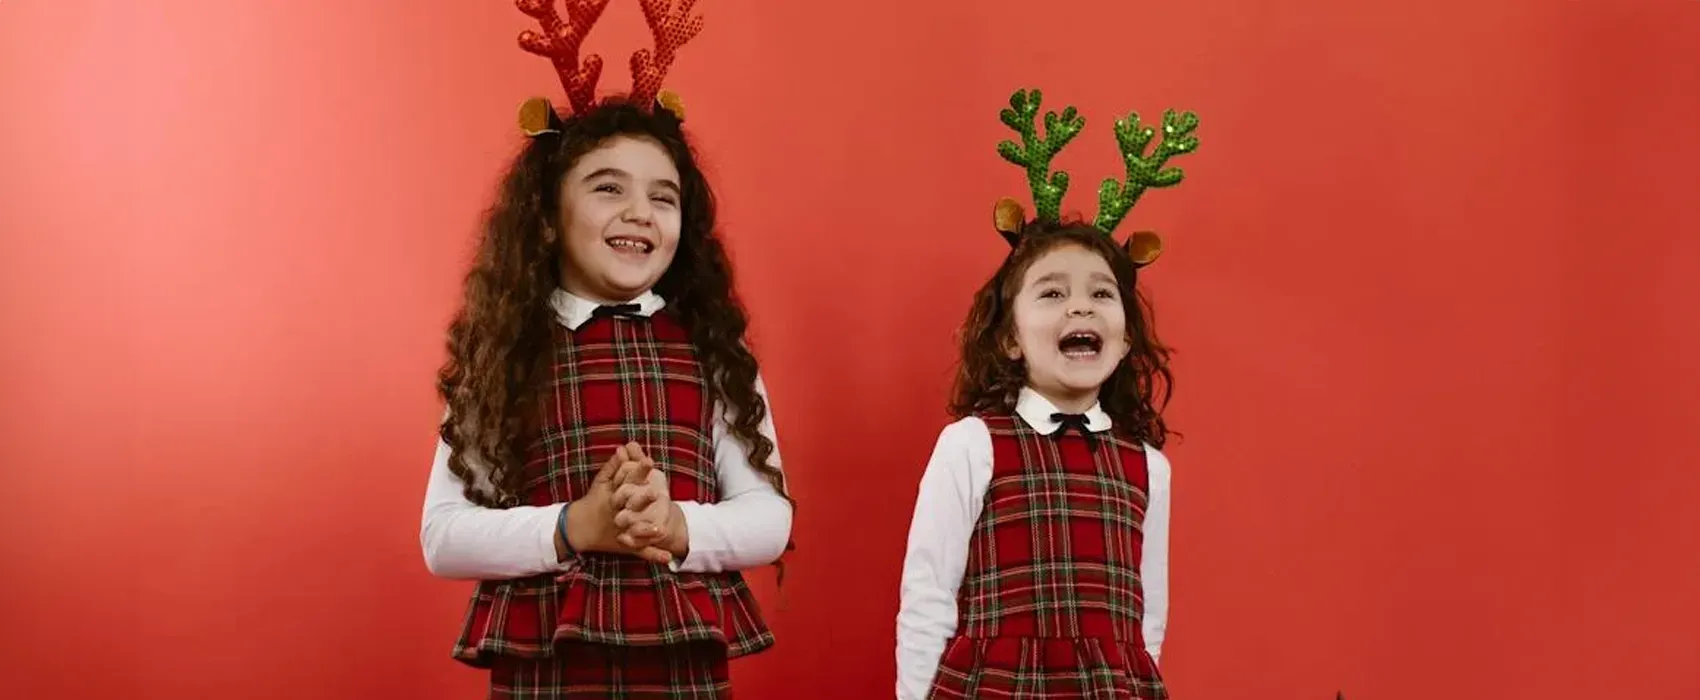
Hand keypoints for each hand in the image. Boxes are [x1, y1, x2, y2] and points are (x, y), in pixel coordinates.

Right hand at [562, 443, 671, 564]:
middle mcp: (617, 514)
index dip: (639, 472)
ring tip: (661, 530)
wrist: (579, 528)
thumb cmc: (594, 501)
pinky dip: (655, 555)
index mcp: (614, 498)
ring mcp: (622, 531)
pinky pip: (641, 551)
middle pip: (630, 506)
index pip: (627, 483)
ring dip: (647, 531)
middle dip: (643, 500)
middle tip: (658, 493)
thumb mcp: (601, 483)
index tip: (650, 461)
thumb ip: (613, 466)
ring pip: (635, 531)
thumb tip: (623, 448)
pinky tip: (668, 558)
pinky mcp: (627, 545)